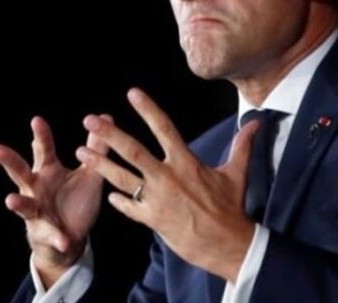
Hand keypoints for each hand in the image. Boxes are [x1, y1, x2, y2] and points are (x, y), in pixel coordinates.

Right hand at [0, 116, 110, 287]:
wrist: (69, 239)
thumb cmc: (74, 202)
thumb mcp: (88, 175)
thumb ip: (95, 149)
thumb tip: (104, 117)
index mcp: (48, 171)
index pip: (43, 149)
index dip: (40, 136)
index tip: (37, 120)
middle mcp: (36, 188)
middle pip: (20, 171)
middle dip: (9, 161)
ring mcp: (36, 211)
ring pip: (23, 204)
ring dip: (17, 202)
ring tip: (10, 200)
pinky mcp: (44, 233)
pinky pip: (51, 235)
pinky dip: (57, 238)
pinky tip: (64, 241)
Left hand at [76, 88, 259, 282]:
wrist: (228, 245)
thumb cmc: (230, 208)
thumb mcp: (236, 174)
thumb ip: (242, 146)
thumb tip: (256, 123)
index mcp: (186, 162)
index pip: (164, 128)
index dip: (148, 109)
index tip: (132, 93)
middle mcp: (168, 177)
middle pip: (133, 151)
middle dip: (109, 135)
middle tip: (89, 121)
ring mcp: (158, 199)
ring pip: (123, 178)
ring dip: (101, 165)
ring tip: (81, 153)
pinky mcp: (152, 220)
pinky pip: (130, 207)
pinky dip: (119, 201)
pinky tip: (109, 195)